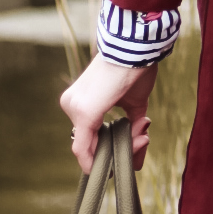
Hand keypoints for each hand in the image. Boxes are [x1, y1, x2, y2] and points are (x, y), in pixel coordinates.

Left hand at [59, 53, 158, 174]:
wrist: (135, 48)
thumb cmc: (135, 68)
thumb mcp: (134, 102)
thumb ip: (133, 123)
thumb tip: (141, 143)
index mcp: (79, 100)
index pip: (90, 134)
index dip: (109, 147)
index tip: (132, 147)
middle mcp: (70, 105)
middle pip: (89, 144)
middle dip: (115, 152)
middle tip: (142, 145)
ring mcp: (74, 109)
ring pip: (89, 148)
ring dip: (116, 154)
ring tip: (141, 142)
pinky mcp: (84, 114)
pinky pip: (84, 149)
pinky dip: (97, 161)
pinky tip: (113, 166)